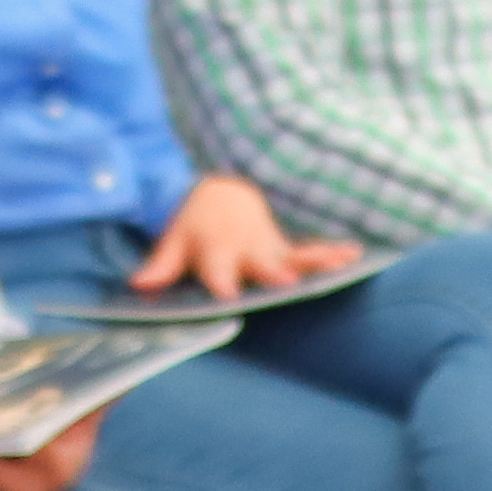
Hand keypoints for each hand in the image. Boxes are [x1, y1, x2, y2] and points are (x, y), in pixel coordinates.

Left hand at [134, 175, 358, 301]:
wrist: (220, 195)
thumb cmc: (195, 228)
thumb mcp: (174, 243)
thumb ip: (160, 266)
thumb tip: (136, 284)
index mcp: (216, 252)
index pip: (218, 272)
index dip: (222, 283)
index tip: (228, 295)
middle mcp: (246, 251)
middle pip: (262, 264)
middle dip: (273, 273)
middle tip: (287, 284)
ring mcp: (269, 250)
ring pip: (294, 259)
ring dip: (316, 263)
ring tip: (338, 265)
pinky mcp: (284, 250)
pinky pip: (310, 252)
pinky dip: (332, 254)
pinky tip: (354, 256)